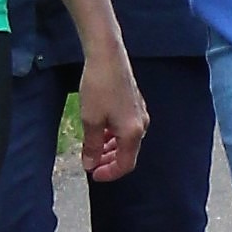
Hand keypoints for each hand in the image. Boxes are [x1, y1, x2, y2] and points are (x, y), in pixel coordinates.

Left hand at [78, 49, 147, 182]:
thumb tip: (90, 165)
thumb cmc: (99, 87)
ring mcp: (140, 113)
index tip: (93, 174)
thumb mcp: (91, 121)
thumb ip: (92, 147)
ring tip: (93, 148)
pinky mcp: (135, 103)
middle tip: (91, 163)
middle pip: (128, 153)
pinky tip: (101, 130)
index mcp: (132, 132)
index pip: (125, 164)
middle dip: (109, 161)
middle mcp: (141, 124)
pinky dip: (114, 135)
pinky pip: (126, 127)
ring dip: (110, 148)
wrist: (107, 56)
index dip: (109, 173)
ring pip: (127, 140)